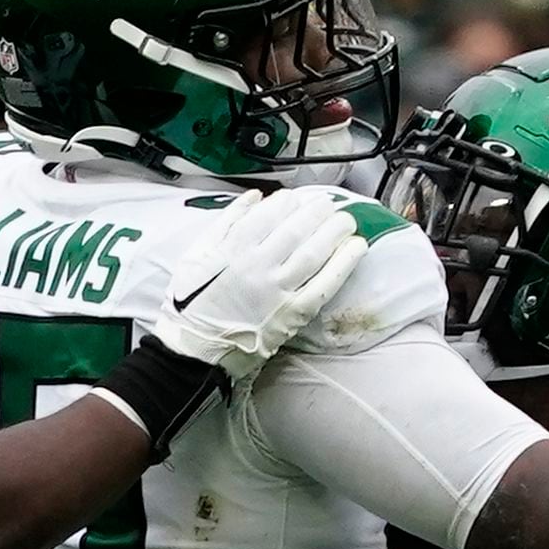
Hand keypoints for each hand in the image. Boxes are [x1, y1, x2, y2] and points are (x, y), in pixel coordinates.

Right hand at [146, 186, 363, 374]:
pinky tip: (357, 247)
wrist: (193, 350)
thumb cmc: (191, 303)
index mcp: (234, 246)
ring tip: (346, 220)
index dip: (291, 201)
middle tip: (328, 205)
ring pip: (315, 250)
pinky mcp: (293, 313)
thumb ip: (225, 222)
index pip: (273, 212)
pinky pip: (324, 284)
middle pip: (298, 227)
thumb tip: (256, 197)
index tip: (299, 199)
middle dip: (318, 210)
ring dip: (335, 230)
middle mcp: (259, 264)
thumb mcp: (196, 253)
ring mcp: (278, 289)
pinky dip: (344, 263)